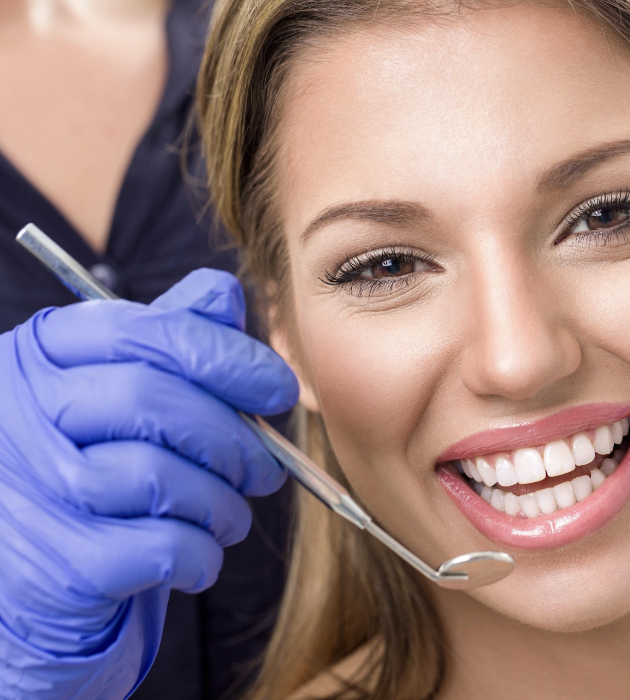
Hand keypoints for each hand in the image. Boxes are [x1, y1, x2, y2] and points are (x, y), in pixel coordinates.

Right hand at [0, 270, 297, 698]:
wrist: (31, 576)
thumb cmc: (91, 465)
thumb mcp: (116, 386)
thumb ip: (168, 337)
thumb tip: (223, 296)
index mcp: (42, 354)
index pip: (145, 331)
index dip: (227, 358)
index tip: (278, 390)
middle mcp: (22, 413)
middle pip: (153, 401)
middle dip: (233, 438)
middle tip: (266, 469)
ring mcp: (31, 490)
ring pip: (159, 477)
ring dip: (223, 502)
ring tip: (231, 515)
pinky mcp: (56, 565)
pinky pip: (161, 547)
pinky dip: (203, 553)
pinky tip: (201, 553)